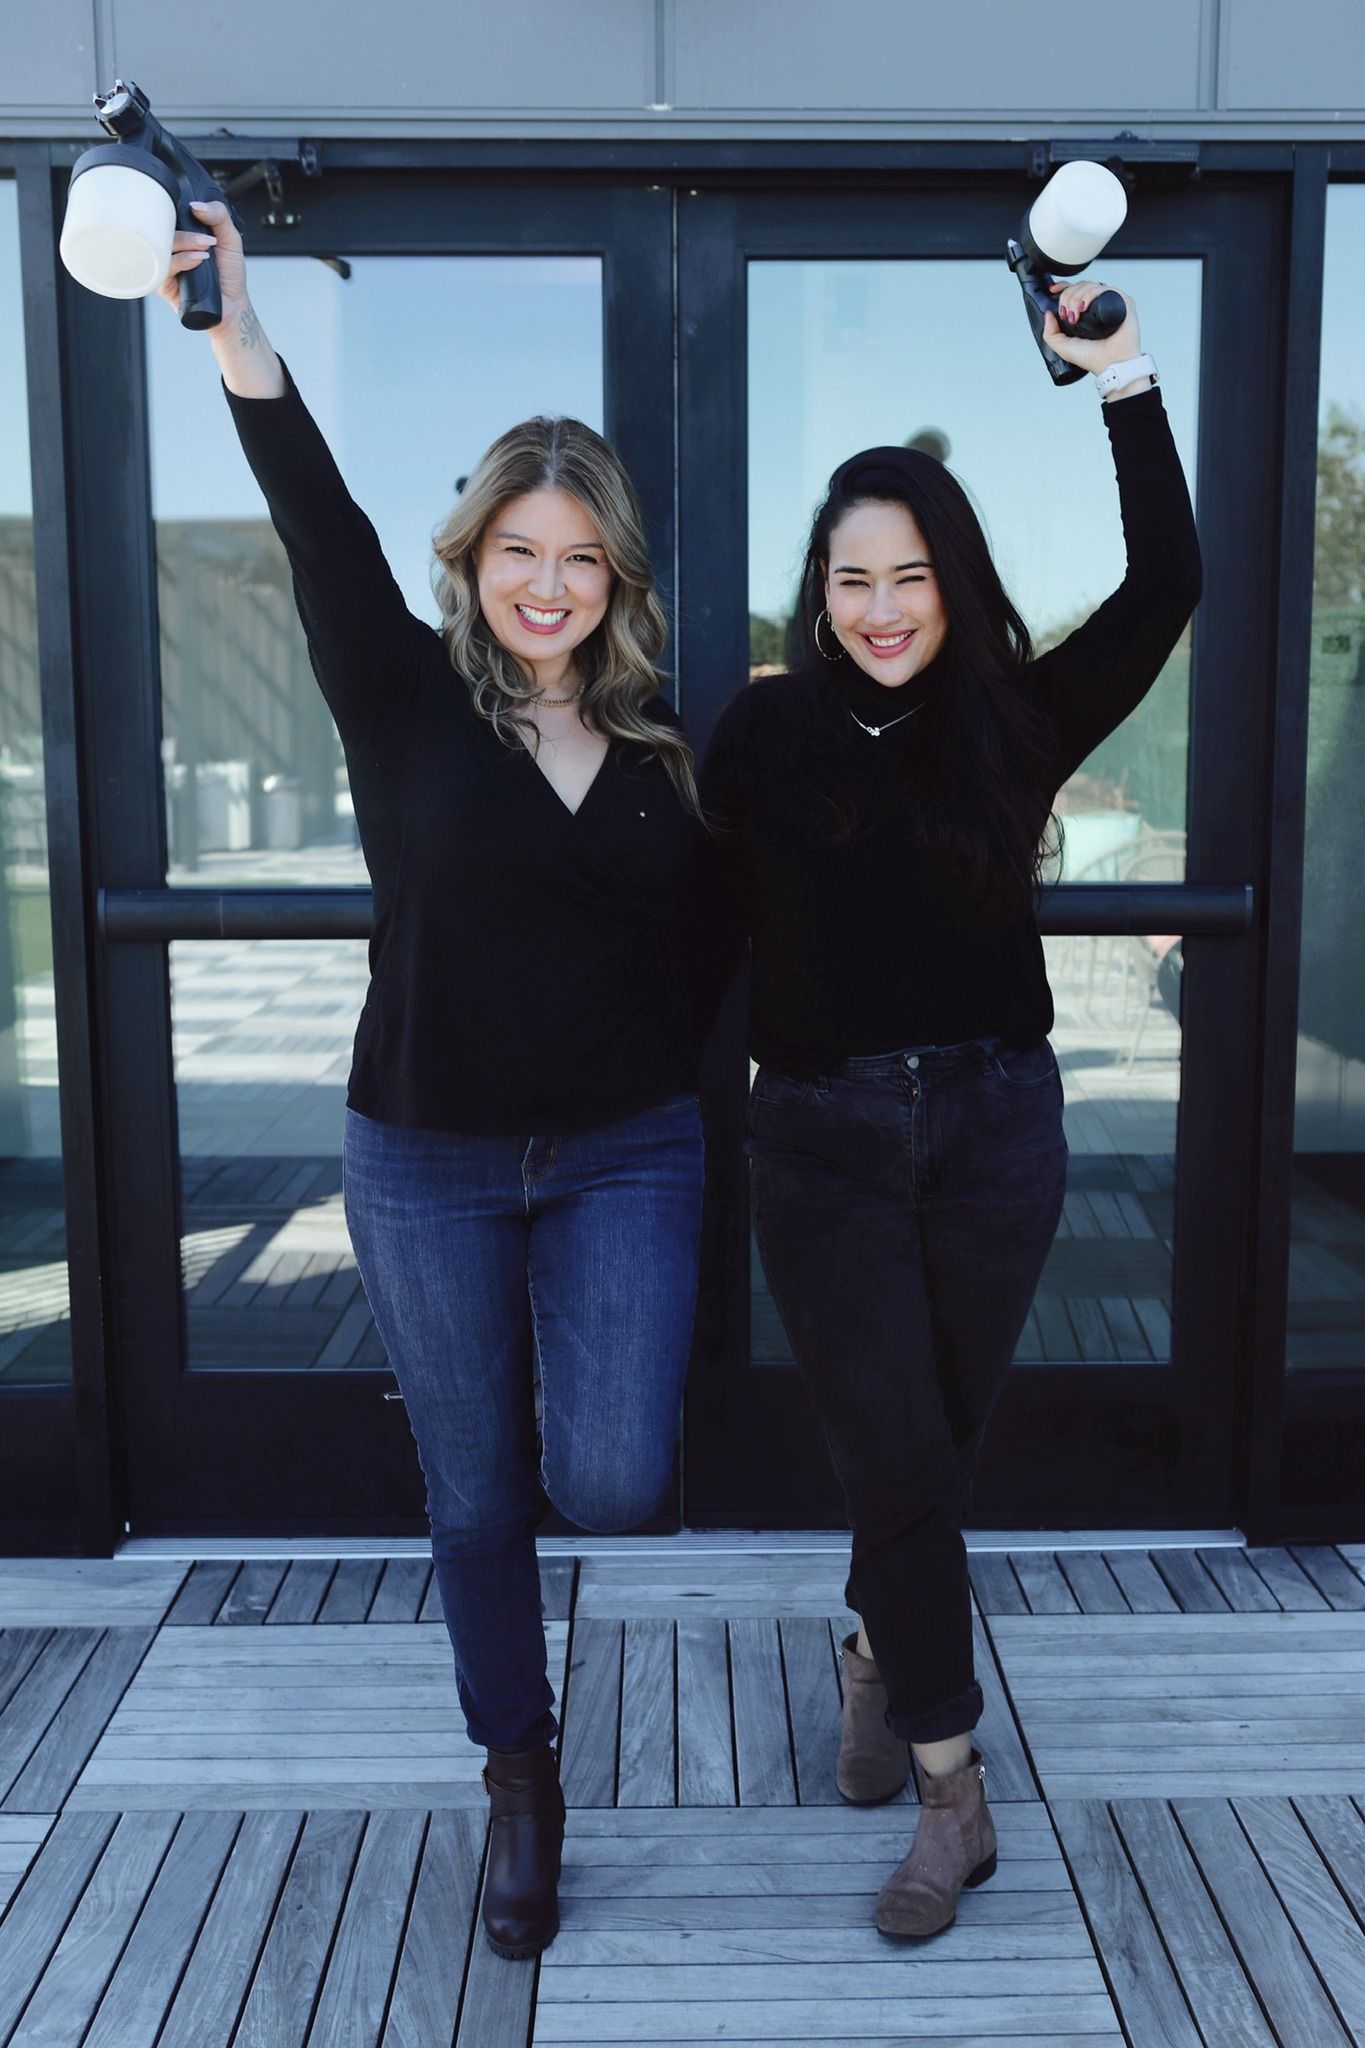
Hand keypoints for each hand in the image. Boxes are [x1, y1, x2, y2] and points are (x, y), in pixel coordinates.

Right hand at [155, 199, 249, 327]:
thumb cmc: (229, 275)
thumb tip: (197, 204)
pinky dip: (181, 260)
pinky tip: (197, 261)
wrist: (232, 306)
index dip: (178, 210)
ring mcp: (165, 263)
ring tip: (205, 252)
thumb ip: (219, 216)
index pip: (170, 213)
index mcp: (183, 234)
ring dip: (186, 244)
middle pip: (163, 227)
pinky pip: (163, 266)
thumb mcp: (230, 238)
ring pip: (162, 244)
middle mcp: (172, 247)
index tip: (196, 213)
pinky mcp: (162, 282)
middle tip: (206, 240)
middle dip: (186, 231)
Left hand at [1043, 281, 1140, 374]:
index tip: (1053, 290)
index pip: (1075, 291)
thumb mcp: (1064, 348)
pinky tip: (1084, 307)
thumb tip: (1047, 314)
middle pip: (1079, 286)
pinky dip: (1090, 294)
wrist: (1111, 364)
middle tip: (1066, 315)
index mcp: (1087, 313)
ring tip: (1074, 316)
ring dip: (1076, 297)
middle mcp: (1099, 305)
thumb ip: (1050, 334)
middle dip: (1067, 298)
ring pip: (1089, 285)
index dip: (1063, 287)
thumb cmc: (1094, 358)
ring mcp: (1111, 301)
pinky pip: (1103, 288)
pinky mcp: (1123, 300)